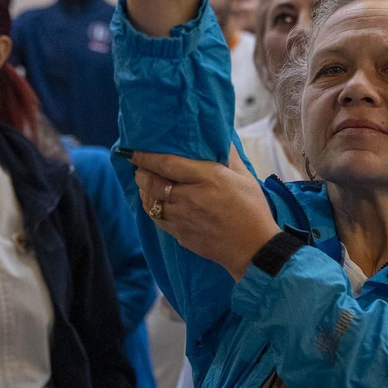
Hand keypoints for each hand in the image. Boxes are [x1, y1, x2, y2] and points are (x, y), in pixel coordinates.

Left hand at [131, 147, 278, 279]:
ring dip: (143, 191)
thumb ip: (230, 156)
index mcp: (207, 178)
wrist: (254, 249)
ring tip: (143, 183)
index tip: (133, 151)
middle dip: (141, 173)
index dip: (146, 157)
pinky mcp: (180, 234)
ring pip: (150, 202)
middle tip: (139, 167)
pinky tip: (153, 203)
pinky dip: (151, 208)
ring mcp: (182, 218)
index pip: (167, 164)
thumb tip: (221, 138)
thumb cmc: (252, 210)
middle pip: (153, 183)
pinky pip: (157, 219)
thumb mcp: (245, 178)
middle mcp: (190, 197)